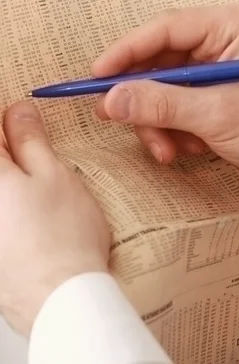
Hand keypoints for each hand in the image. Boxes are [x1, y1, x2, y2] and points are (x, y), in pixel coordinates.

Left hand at [0, 102, 110, 335]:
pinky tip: (34, 220)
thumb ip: (30, 139)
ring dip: (16, 180)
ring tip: (40, 197)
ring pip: (3, 190)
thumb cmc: (63, 238)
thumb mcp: (54, 175)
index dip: (9, 120)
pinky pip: (4, 213)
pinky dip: (13, 207)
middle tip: (36, 157)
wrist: (58, 296)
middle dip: (13, 154)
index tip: (24, 118)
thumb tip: (19, 111)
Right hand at [92, 4, 238, 206]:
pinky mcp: (215, 100)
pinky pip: (177, 109)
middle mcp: (221, 44)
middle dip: (143, 98)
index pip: (164, 30)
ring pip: (163, 90)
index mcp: (229, 28)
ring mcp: (217, 73)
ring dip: (158, 122)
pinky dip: (173, 130)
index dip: (126, 52)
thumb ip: (163, 103)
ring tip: (169, 149)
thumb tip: (112, 98)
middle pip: (158, 62)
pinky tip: (188, 149)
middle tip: (123, 121)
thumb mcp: (219, 114)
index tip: (97, 77)